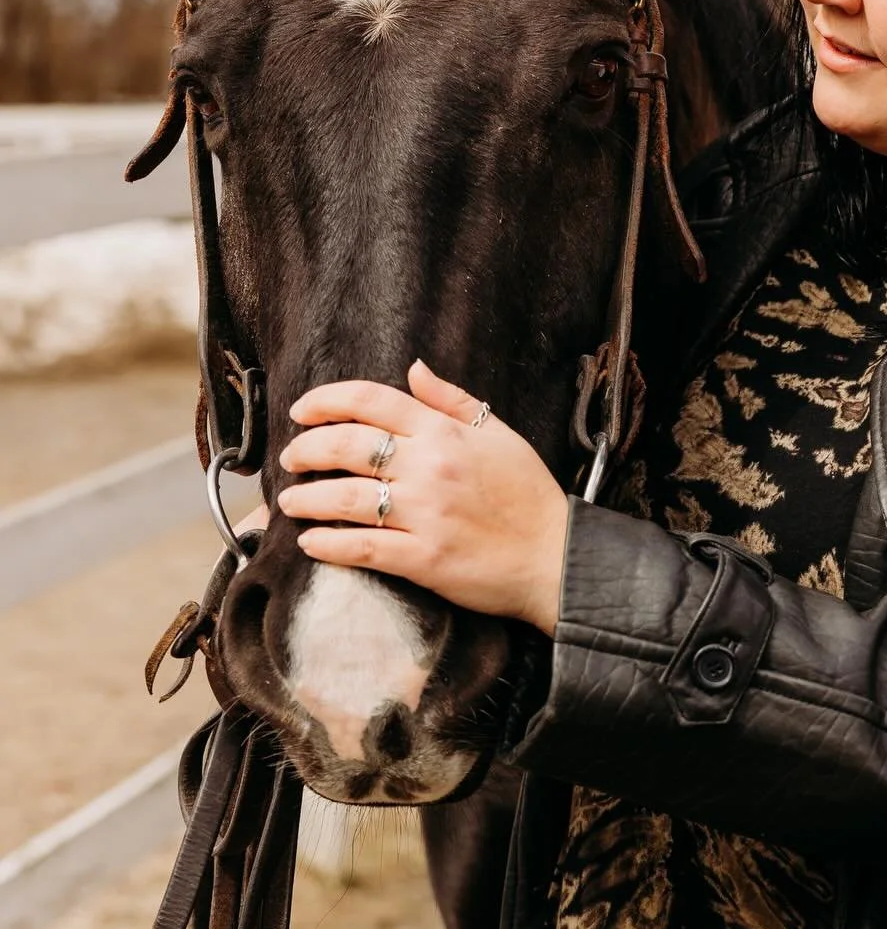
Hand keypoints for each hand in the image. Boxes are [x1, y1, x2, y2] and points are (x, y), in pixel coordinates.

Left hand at [274, 360, 569, 635]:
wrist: (555, 557)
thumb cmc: (528, 495)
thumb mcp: (499, 434)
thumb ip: (453, 401)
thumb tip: (414, 369)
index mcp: (445, 433)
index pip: (370, 402)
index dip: (325, 401)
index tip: (302, 411)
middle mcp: (430, 468)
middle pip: (346, 446)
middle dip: (306, 449)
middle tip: (291, 458)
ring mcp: (425, 514)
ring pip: (344, 498)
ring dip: (306, 499)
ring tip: (290, 502)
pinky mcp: (423, 559)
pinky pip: (362, 547)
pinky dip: (328, 545)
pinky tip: (310, 543)